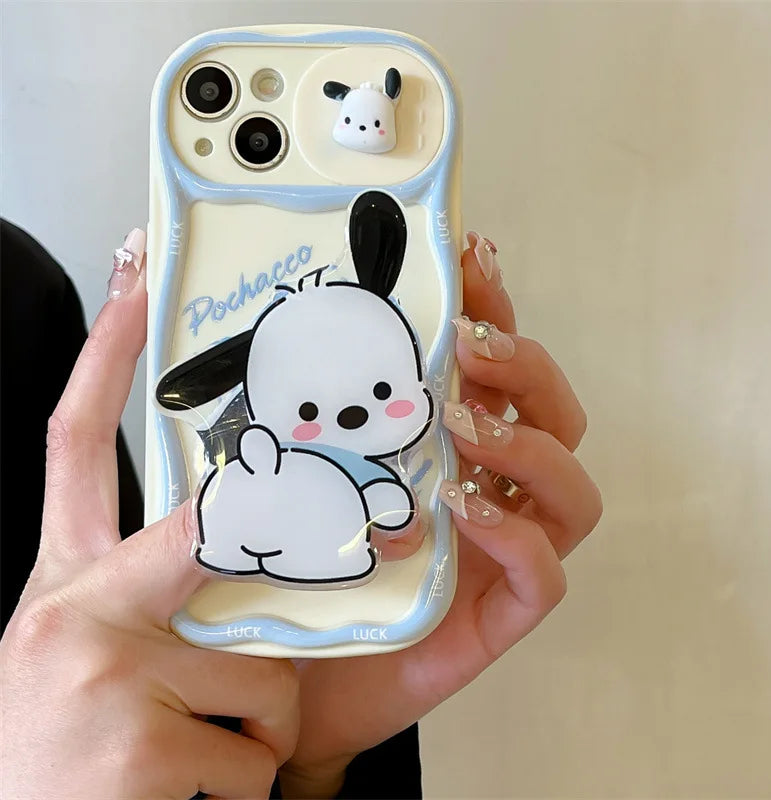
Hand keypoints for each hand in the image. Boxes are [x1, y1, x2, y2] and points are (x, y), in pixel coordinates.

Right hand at [0, 230, 298, 799]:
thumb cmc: (71, 745)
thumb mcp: (100, 650)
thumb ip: (161, 590)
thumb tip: (248, 537)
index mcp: (64, 582)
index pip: (78, 440)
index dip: (105, 351)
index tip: (134, 273)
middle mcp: (73, 614)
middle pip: (213, 536)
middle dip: (289, 535)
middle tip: (357, 538)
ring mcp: (103, 682)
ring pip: (266, 674)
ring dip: (260, 721)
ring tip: (200, 755)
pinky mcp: (138, 753)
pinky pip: (259, 753)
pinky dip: (250, 779)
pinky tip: (192, 797)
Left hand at [279, 232, 601, 797]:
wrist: (289, 677)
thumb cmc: (299, 567)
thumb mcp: (301, 471)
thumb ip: (311, 414)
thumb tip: (288, 329)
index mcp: (451, 445)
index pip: (495, 365)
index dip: (495, 308)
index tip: (470, 259)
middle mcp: (490, 488)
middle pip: (554, 412)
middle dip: (524, 366)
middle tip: (468, 347)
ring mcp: (503, 551)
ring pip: (570, 488)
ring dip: (527, 445)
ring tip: (465, 427)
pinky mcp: (499, 613)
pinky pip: (545, 575)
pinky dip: (516, 536)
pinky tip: (464, 512)